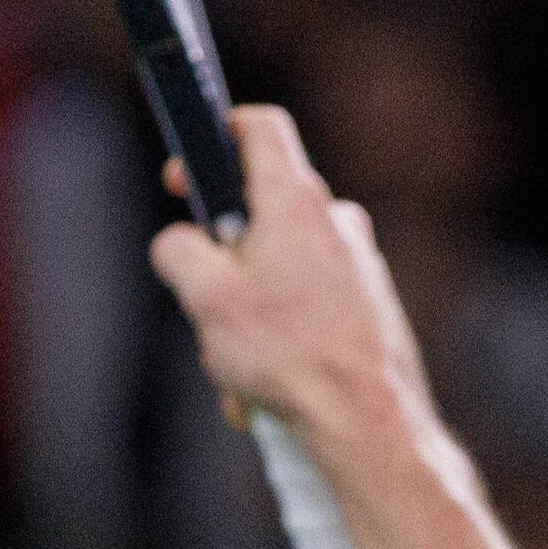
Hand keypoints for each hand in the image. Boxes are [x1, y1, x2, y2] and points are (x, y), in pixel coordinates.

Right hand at [142, 105, 433, 449]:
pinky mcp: (369, 306)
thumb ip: (178, 249)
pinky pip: (306, 308)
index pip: (259, 127)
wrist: (366, 421)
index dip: (216, 133)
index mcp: (297, 201)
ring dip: (246, 317)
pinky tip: (265, 391)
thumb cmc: (288, 354)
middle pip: (261, 212)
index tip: (187, 172)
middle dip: (222, 261)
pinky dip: (279, 341)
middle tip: (204, 303)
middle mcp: (336, 222)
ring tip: (237, 370)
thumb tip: (180, 243)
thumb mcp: (205, 296)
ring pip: (279, 272)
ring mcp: (359, 264)